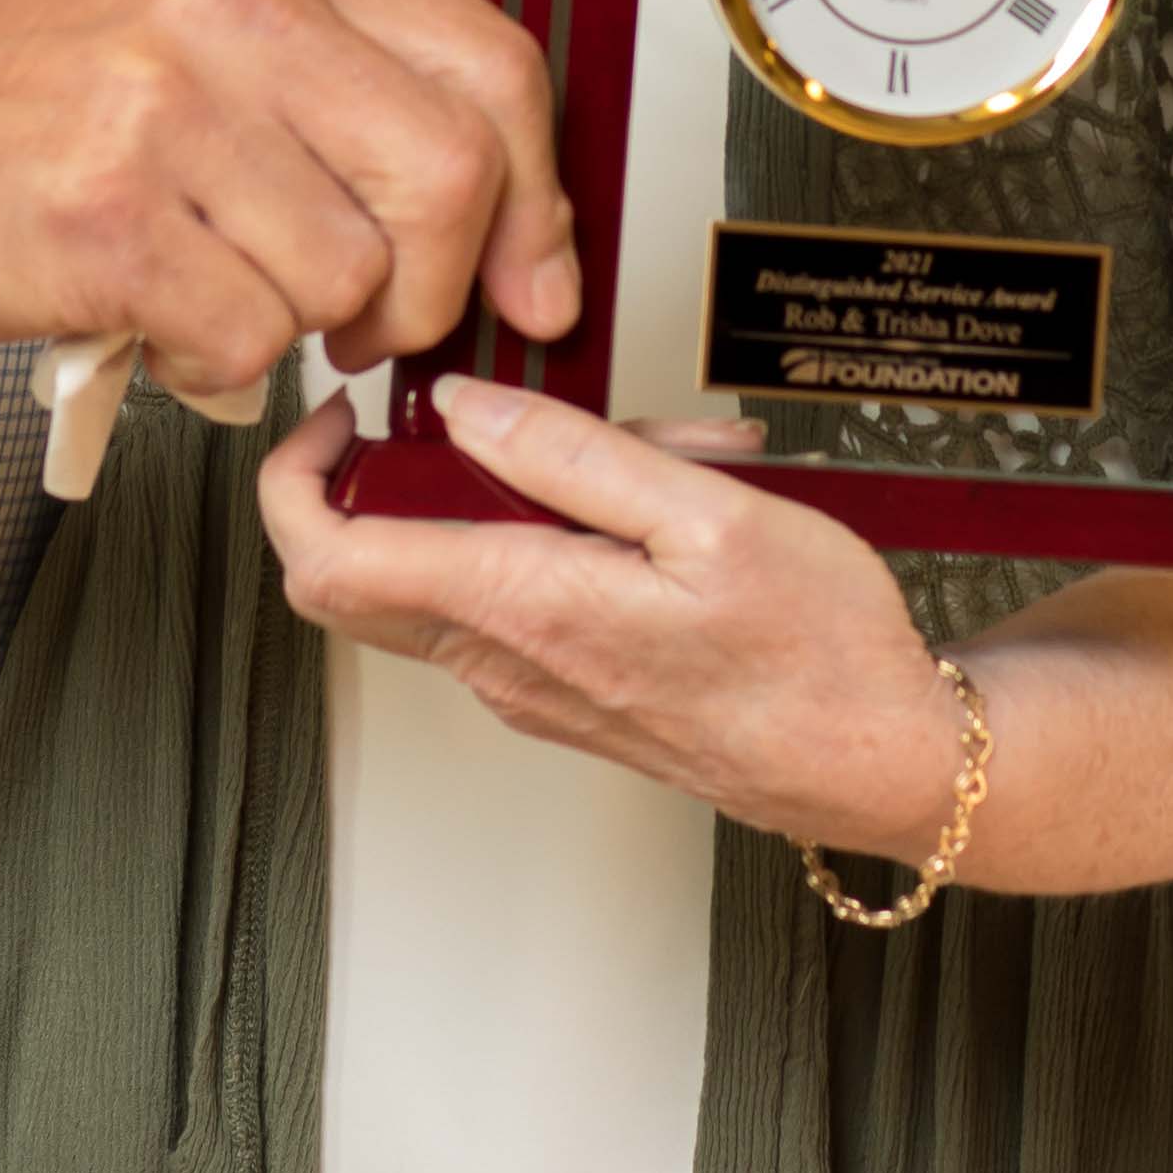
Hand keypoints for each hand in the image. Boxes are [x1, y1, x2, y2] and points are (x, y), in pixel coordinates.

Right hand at [0, 0, 572, 407]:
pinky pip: (245, 341)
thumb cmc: (18, 90)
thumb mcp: (205, 30)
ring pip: (348, 278)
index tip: (535, 284)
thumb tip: (515, 234)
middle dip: (430, 289)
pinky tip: (151, 316)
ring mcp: (164, 112)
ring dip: (296, 326)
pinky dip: (209, 366)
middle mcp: (233, 13)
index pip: (493, 66)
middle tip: (365, 319)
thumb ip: (354, 97)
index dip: (538, 200)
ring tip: (210, 287)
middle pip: (450, 179)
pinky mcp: (103, 220)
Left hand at [256, 378, 968, 857]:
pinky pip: (507, 600)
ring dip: (511, 497)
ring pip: (449, 572)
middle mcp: (503, 663)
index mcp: (522, 609)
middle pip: (358, 574)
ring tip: (645, 458)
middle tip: (485, 413)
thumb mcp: (711, 515)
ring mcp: (527, 686)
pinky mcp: (562, 693)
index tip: (337, 413)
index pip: (327, 561)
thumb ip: (573, 456)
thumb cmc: (817, 653)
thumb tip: (463, 411)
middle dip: (401, 473)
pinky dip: (552, 537)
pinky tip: (658, 510)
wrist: (876, 761)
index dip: (296, 477)